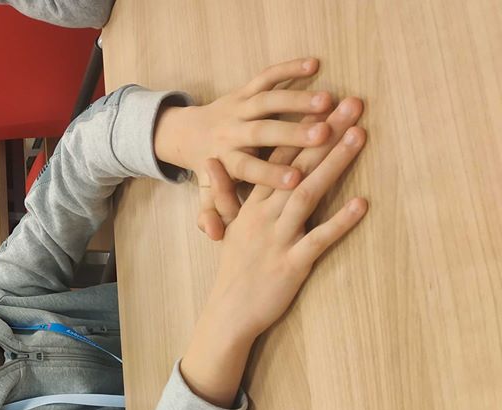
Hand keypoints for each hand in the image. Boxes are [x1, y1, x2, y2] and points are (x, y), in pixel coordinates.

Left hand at [153, 58, 334, 239]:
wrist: (189, 134)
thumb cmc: (211, 173)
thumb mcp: (209, 195)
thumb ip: (212, 213)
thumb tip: (211, 234)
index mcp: (226, 161)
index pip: (247, 168)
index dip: (269, 173)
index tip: (295, 180)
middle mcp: (231, 133)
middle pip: (260, 131)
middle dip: (291, 132)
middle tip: (324, 134)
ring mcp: (238, 108)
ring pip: (266, 100)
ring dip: (296, 99)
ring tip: (329, 101)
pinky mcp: (245, 89)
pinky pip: (266, 75)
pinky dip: (288, 68)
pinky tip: (315, 65)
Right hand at [201, 95, 367, 345]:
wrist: (229, 313)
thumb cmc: (235, 272)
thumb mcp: (225, 227)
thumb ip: (223, 193)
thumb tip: (210, 161)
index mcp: (251, 206)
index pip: (277, 158)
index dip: (301, 129)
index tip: (323, 103)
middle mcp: (264, 217)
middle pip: (296, 167)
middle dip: (324, 134)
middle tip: (351, 104)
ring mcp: (278, 239)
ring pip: (307, 194)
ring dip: (334, 163)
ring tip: (358, 135)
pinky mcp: (291, 265)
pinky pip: (318, 240)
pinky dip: (340, 222)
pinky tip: (362, 204)